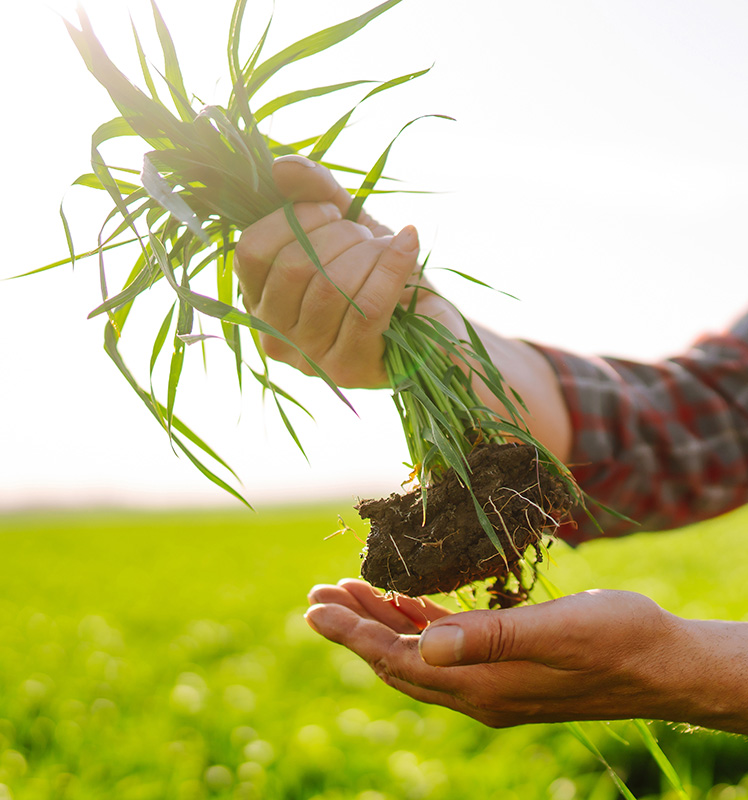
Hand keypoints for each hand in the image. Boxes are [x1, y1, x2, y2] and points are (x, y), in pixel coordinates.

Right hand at [235, 155, 438, 387]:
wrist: (432, 325)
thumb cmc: (380, 274)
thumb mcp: (346, 225)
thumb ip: (313, 193)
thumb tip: (281, 166)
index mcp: (261, 300)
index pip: (252, 251)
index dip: (293, 218)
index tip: (331, 213)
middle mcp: (275, 337)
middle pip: (294, 267)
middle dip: (340, 235)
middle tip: (366, 235)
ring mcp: (309, 359)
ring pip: (331, 288)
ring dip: (369, 253)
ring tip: (387, 248)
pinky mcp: (349, 369)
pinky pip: (367, 307)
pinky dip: (392, 266)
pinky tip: (408, 243)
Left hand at [306, 580, 747, 732]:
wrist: (663, 664)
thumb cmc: (617, 640)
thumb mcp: (556, 630)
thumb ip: (489, 638)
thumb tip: (424, 646)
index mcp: (482, 685)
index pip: (398, 660)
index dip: (353, 634)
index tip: (315, 608)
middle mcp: (478, 690)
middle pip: (398, 659)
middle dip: (354, 626)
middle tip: (318, 596)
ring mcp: (492, 681)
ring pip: (418, 653)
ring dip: (381, 622)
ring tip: (348, 591)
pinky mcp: (506, 665)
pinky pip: (447, 646)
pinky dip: (419, 622)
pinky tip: (405, 603)